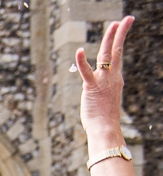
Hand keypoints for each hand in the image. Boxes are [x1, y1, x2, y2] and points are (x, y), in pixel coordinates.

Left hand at [76, 16, 132, 141]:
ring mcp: (103, 81)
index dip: (119, 40)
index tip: (123, 26)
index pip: (117, 55)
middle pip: (116, 50)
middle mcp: (112, 76)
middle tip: (126, 19)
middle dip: (120, 33)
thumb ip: (101, 89)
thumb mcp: (104, 98)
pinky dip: (82, 62)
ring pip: (106, 56)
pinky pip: (86, 72)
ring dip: (109, 39)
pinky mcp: (91, 88)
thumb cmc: (103, 118)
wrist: (105, 128)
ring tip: (114, 24)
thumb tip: (97, 89)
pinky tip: (78, 51)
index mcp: (115, 78)